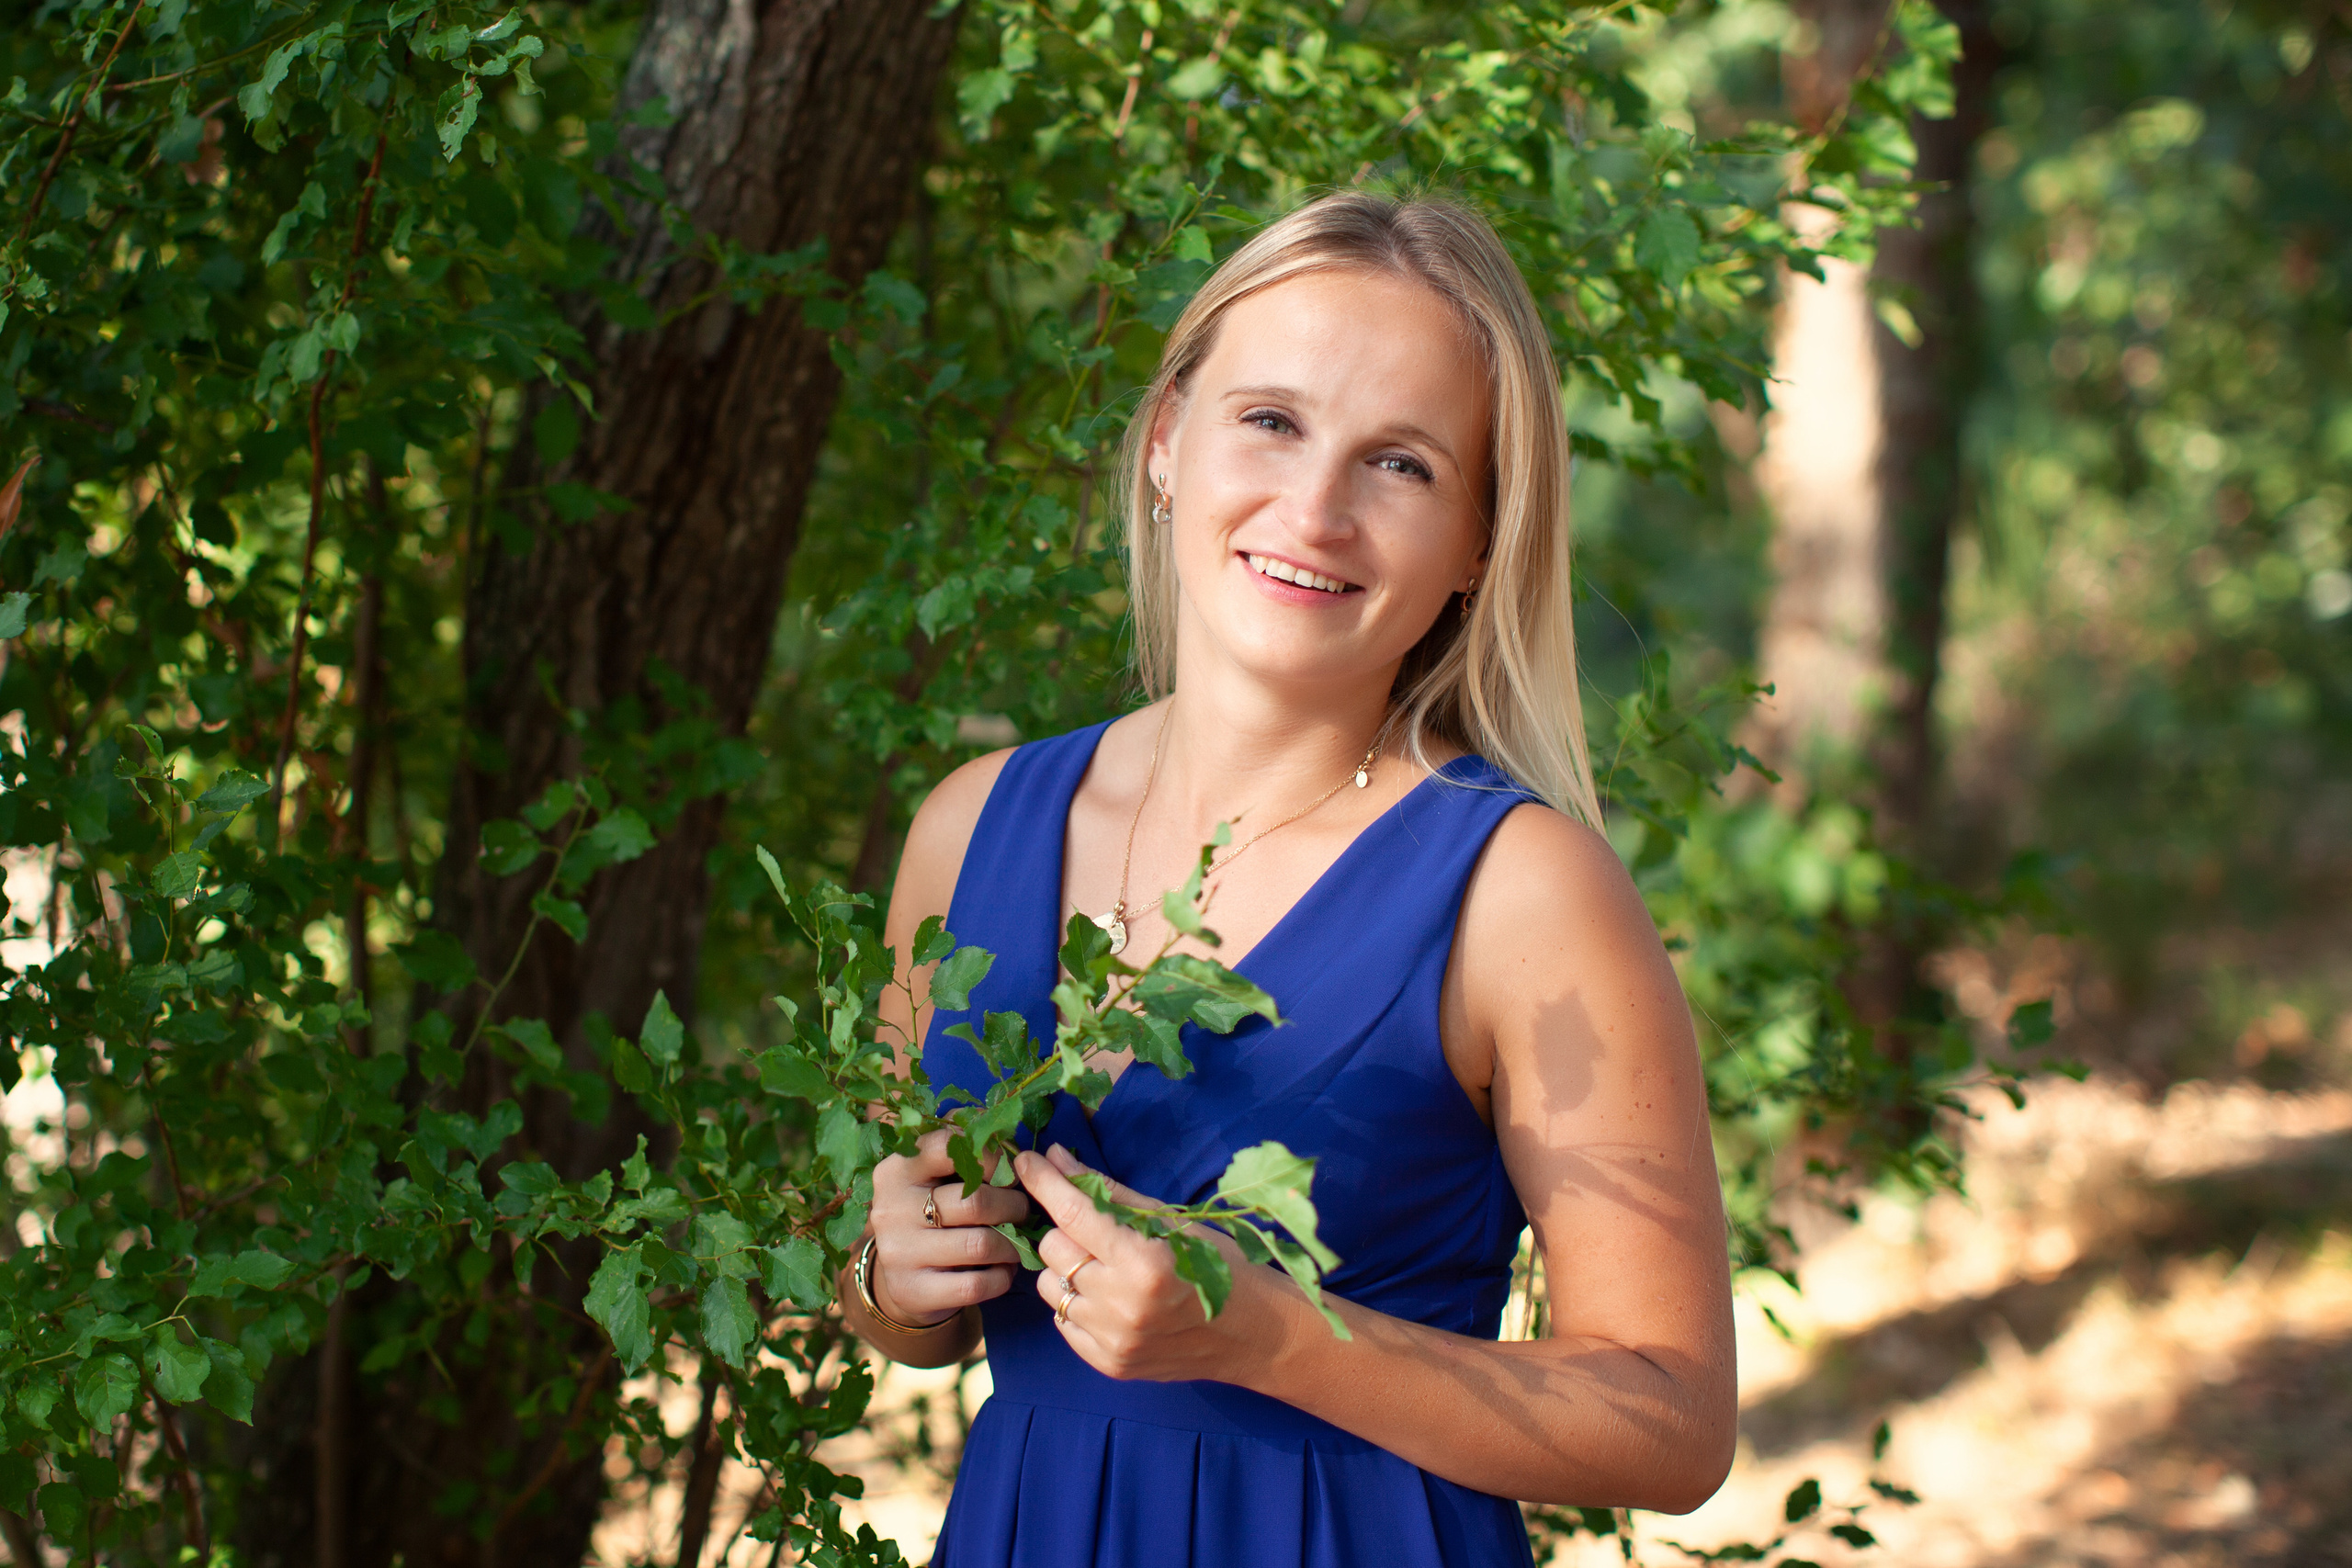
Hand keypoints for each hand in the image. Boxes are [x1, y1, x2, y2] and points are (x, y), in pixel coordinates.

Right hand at [869, 1128, 1030, 1326]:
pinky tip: (1003, 1269)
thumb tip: (1008, 1132)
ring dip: (1011, 1244)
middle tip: (1024, 1210)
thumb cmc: (934, 1212)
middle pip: (975, 1201)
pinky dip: (1002, 1277)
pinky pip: (977, 1284)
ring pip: (980, 1244)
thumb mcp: (937, 1175)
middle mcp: (891, 1207)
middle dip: (1013, 1206)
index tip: (1010, 1171)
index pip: (947, 1147)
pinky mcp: (913, 1290)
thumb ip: (965, 1148)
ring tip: (1017, 1241)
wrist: (906, 1278)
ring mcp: (898, 1252)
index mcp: (897, 1169)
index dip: (991, 1156)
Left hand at [1016, 1143, 1266, 1383]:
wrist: (1255, 1334)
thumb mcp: (1172, 1220)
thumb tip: (1060, 1159)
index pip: (1073, 1214)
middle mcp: (1123, 1304)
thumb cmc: (1220, 1265)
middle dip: (1063, 1228)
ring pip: (1048, 1285)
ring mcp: (1113, 1339)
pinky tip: (1107, 1296)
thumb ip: (1110, 1192)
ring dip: (1065, 1267)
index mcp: (1144, 1261)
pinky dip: (1075, 1301)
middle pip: (1053, 1249)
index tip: (1024, 1161)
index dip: (1043, 1182)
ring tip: (1102, 1265)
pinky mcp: (1109, 1364)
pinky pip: (1061, 1321)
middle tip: (1089, 1225)